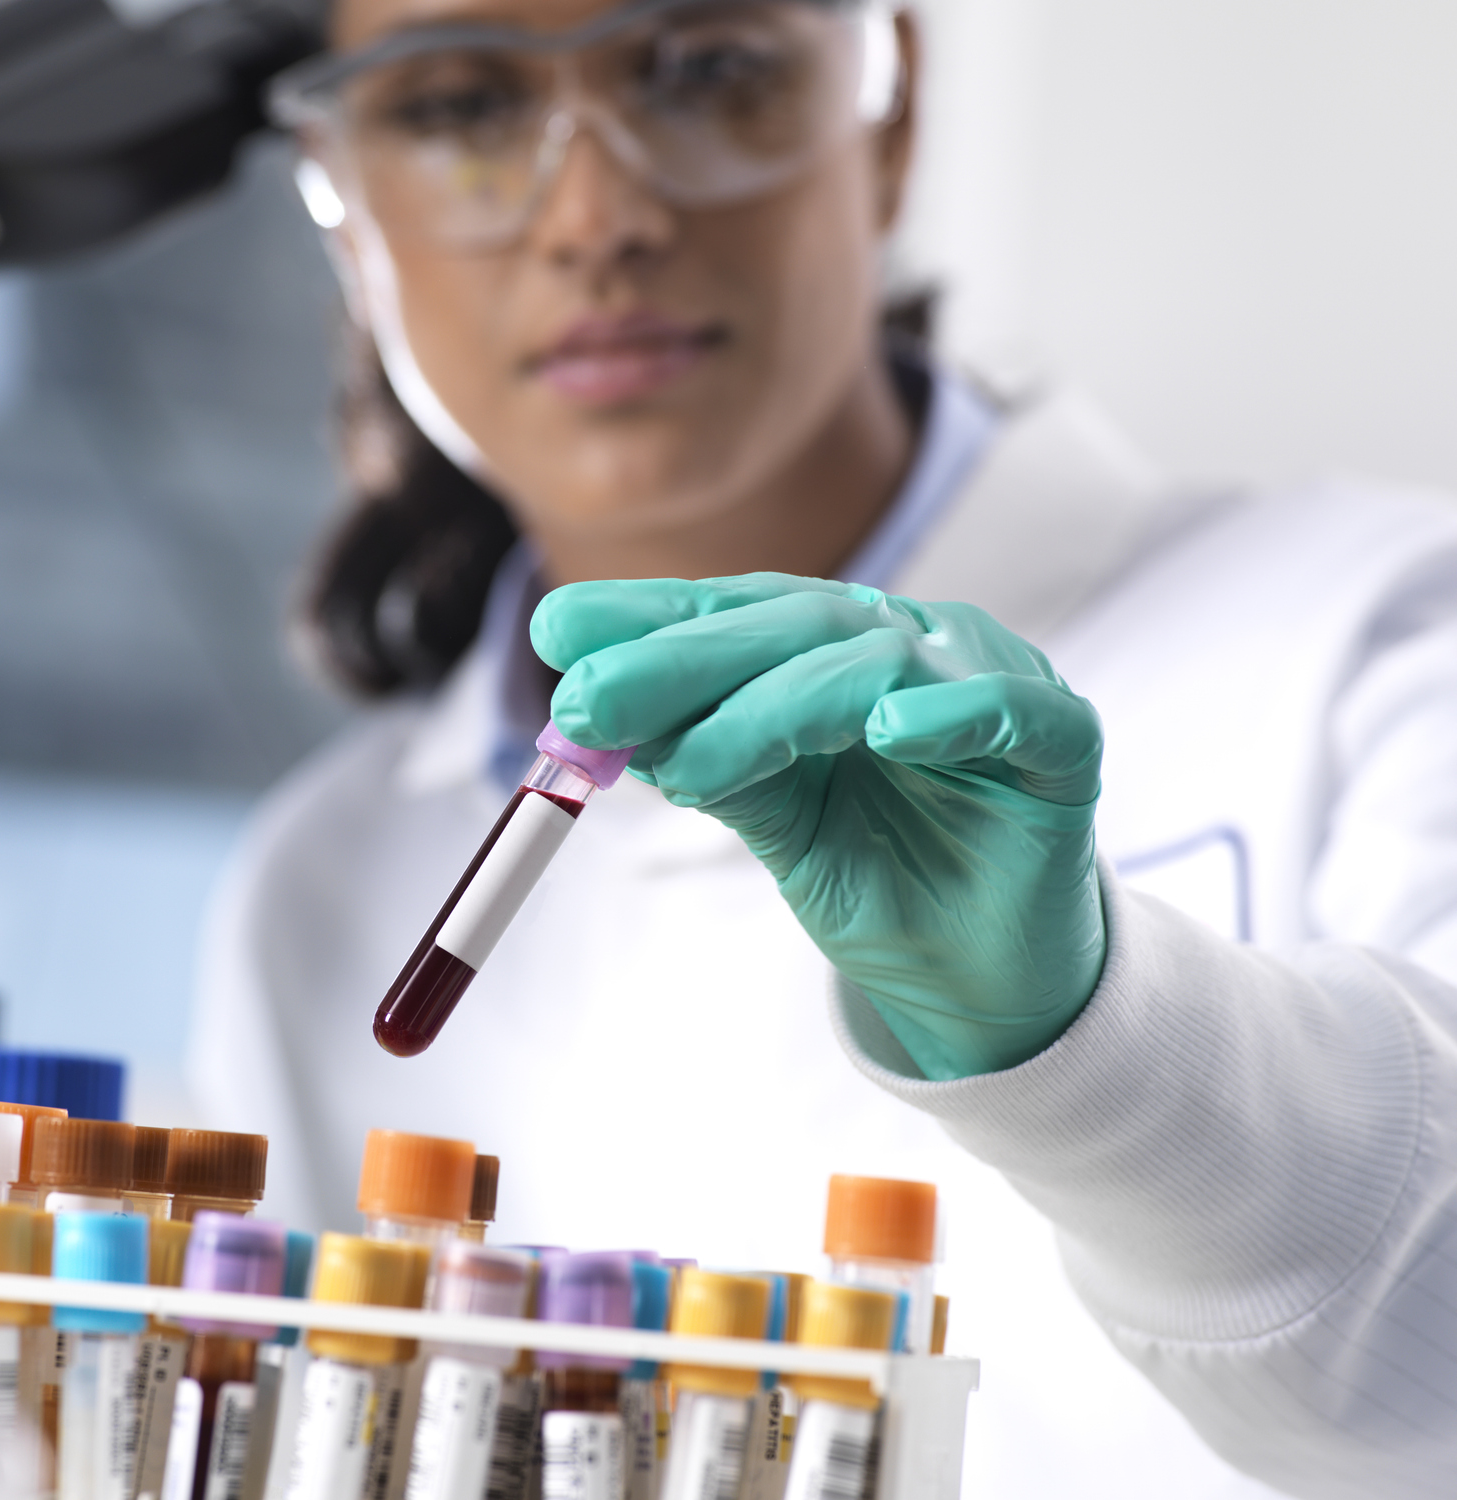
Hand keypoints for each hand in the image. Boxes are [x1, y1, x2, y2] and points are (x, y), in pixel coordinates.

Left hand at [533, 574, 1105, 1080]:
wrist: (985, 980)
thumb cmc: (881, 881)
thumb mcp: (772, 821)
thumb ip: (708, 761)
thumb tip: (595, 722)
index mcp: (834, 652)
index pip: (735, 613)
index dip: (648, 617)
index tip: (554, 630)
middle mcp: (909, 647)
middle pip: (792, 625)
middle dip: (679, 661)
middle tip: (587, 704)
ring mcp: (987, 685)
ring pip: (875, 663)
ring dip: (773, 708)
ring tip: (691, 767)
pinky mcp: (1061, 743)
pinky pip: (1009, 710)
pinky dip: (949, 710)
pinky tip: (885, 730)